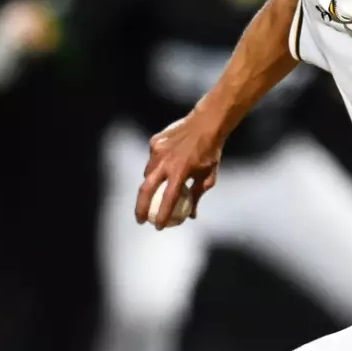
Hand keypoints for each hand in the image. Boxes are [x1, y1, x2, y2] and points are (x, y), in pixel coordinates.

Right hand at [135, 109, 222, 228]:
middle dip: (140, 207)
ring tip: (155, 193)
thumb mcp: (209, 176)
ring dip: (150, 186)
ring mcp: (157, 150)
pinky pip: (151, 159)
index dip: (162, 215)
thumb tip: (191, 215)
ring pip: (148, 174)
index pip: (168, 200)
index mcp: (180, 172)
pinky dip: (156, 167)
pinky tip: (163, 169)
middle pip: (146, 189)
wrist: (206, 123)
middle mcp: (165, 162)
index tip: (158, 227)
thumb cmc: (211, 152)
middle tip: (141, 220)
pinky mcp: (154, 142)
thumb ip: (197, 195)